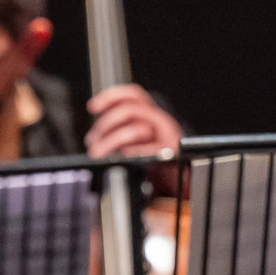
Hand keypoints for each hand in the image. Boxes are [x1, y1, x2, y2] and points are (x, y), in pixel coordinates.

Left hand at [86, 83, 186, 197]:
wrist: (183, 179)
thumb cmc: (158, 161)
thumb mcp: (138, 142)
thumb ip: (122, 134)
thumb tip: (94, 138)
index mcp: (152, 115)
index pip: (133, 95)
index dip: (111, 96)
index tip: (92, 106)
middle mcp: (161, 121)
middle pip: (129, 110)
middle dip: (105, 125)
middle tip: (92, 142)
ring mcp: (168, 136)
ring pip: (136, 130)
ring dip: (111, 142)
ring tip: (98, 155)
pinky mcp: (172, 153)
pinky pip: (149, 150)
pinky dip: (134, 153)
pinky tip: (124, 159)